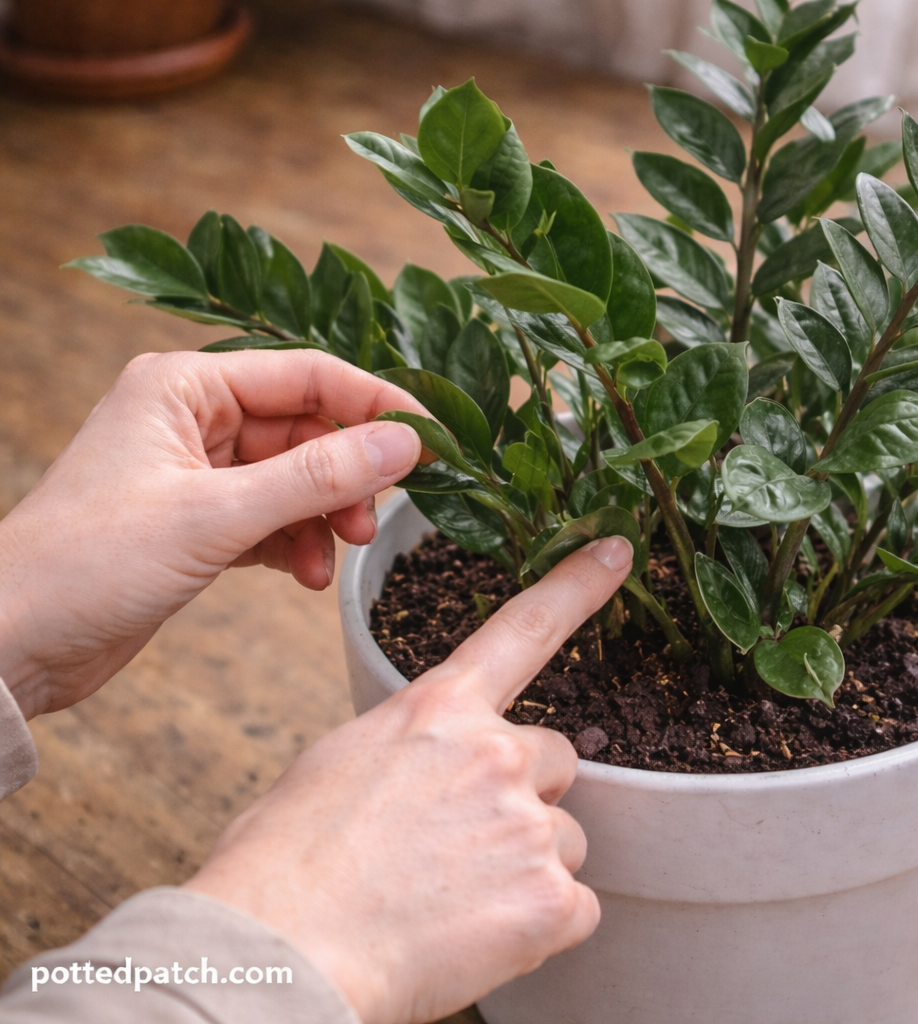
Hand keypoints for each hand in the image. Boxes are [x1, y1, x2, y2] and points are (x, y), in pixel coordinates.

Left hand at [0, 350, 425, 718]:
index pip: (306, 375)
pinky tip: (304, 575)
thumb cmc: (89, 564)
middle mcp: (192, 419)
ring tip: (334, 556)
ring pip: (293, 478)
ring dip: (323, 516)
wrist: (11, 645)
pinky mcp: (198, 521)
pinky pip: (272, 517)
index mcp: (184, 387)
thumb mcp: (216, 516)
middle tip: (376, 519)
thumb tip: (404, 443)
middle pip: (305, 429)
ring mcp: (196, 471)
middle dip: (346, 475)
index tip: (428, 439)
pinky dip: (295, 543)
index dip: (373, 404)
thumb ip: (317, 477)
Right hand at [185, 536, 633, 1023]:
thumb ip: (414, 748)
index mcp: (439, 709)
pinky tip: (478, 934)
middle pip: (554, 760)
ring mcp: (527, 824)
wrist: (279, 951)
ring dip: (527, 865)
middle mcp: (496, 753)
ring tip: (454, 898)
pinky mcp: (548, 899)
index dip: (576, 587)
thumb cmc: (287, 863)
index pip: (523, 629)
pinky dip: (540, 925)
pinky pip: (576, 906)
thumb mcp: (340, 764)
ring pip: (562, 838)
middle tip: (465, 841)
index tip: (615, 553)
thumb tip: (434, 769)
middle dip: (525, 794)